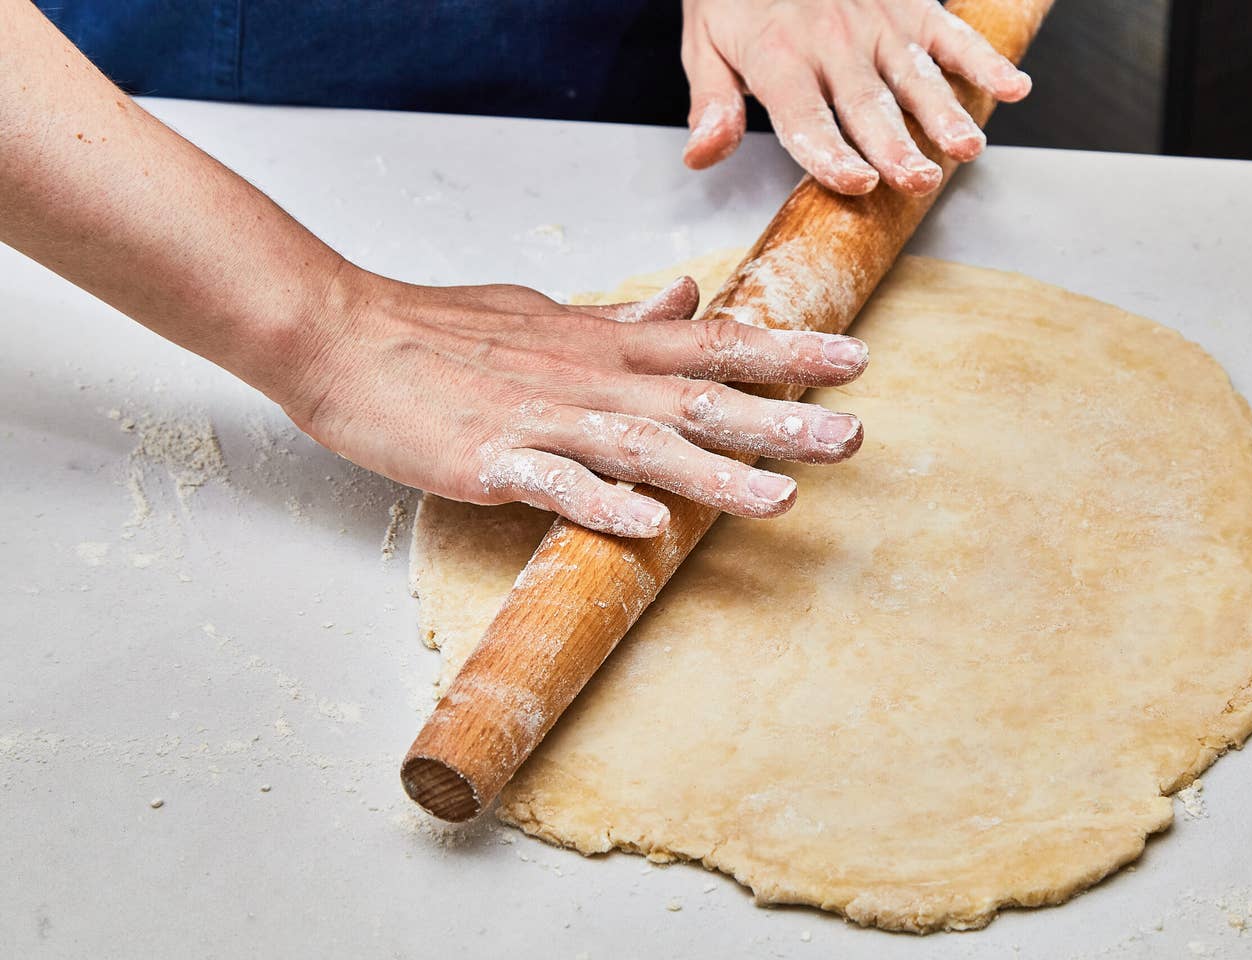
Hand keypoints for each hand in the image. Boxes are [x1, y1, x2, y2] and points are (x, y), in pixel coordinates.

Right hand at [279, 267, 868, 537]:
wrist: (342, 332)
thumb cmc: (439, 328)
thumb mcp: (546, 313)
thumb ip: (621, 319)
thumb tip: (686, 300)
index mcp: (605, 343)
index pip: (714, 342)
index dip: (787, 351)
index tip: (854, 358)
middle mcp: (589, 378)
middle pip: (699, 398)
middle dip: (781, 418)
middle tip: (854, 435)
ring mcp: (540, 418)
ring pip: (642, 447)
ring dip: (714, 476)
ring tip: (782, 499)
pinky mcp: (489, 458)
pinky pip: (552, 485)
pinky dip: (598, 504)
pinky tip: (646, 527)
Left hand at [680, 0, 1030, 194]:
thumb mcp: (705, 43)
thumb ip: (712, 103)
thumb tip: (702, 155)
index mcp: (778, 59)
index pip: (805, 118)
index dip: (830, 153)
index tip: (856, 182)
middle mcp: (831, 43)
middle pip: (867, 106)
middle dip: (895, 147)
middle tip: (918, 183)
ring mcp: (876, 23)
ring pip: (915, 76)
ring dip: (943, 113)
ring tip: (966, 149)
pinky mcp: (910, 6)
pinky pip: (951, 34)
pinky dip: (984, 60)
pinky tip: (1013, 88)